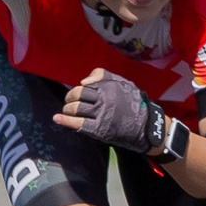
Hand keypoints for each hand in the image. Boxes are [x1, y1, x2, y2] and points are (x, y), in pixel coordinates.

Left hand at [56, 69, 179, 155]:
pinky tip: (57, 118)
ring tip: (66, 112)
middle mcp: (102, 99)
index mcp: (107, 87)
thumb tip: (84, 80)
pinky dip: (65, 121)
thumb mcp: (124, 82)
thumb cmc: (135, 103)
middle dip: (69, 99)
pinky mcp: (99, 129)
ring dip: (67, 110)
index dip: (76, 91)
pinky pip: (78, 124)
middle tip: (69, 103)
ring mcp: (100, 114)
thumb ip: (104, 76)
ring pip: (75, 109)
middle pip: (76, 96)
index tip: (75, 95)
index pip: (83, 87)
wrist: (147, 125)